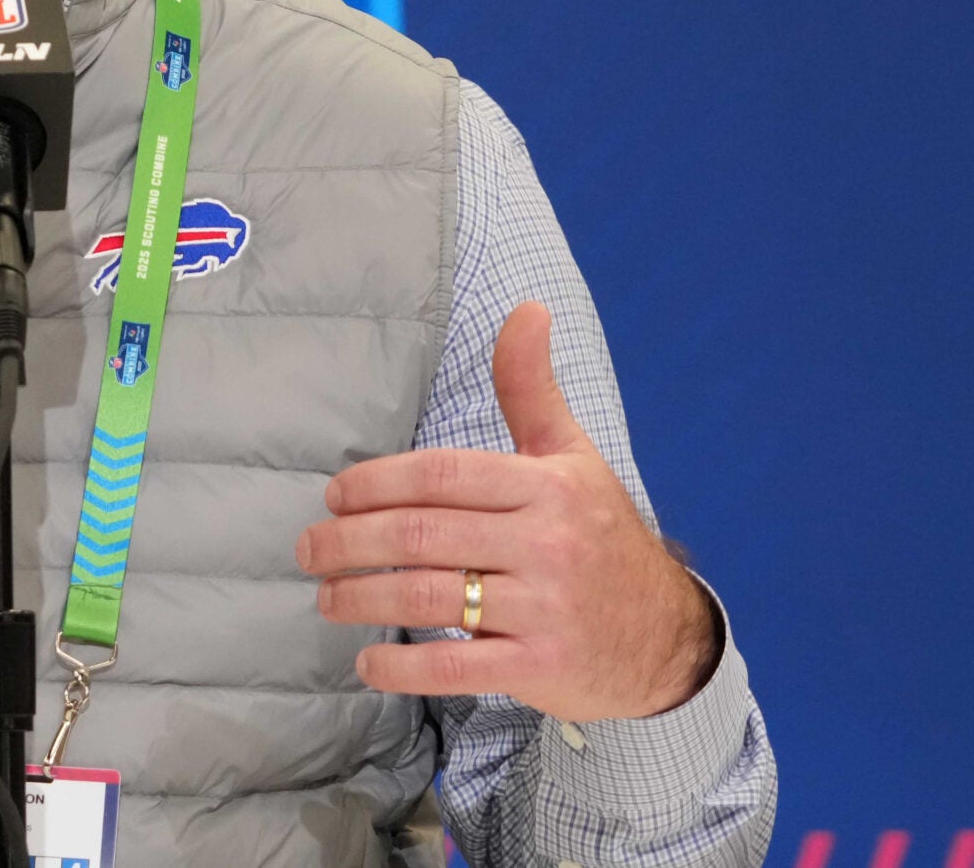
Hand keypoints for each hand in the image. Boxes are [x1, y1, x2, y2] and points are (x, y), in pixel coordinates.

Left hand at [298, 302, 719, 720]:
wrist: (668, 635)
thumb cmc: (598, 534)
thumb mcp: (569, 457)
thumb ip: (531, 389)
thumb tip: (526, 309)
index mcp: (547, 488)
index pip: (442, 476)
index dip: (375, 484)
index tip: (334, 496)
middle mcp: (549, 545)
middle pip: (423, 537)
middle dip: (350, 543)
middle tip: (309, 550)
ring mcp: (547, 609)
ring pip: (430, 600)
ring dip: (362, 600)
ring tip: (326, 597)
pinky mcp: (544, 666)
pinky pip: (458, 668)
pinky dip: (404, 669)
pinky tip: (369, 664)